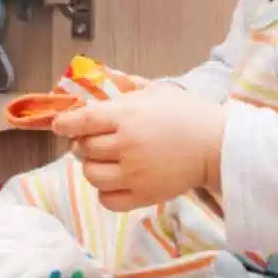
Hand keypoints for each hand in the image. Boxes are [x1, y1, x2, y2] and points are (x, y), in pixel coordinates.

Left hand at [50, 88, 226, 211]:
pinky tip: (115, 181)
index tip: (61, 126)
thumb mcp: (157, 90)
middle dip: (82, 144)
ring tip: (104, 160)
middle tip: (92, 141)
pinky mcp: (143, 195)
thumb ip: (126, 85)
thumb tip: (101, 76)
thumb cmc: (188, 113)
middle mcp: (125, 146)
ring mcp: (133, 174)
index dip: (65, 124)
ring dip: (92, 167)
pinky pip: (107, 200)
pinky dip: (105, 192)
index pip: (81, 122)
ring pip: (91, 175)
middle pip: (83, 149)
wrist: (216, 145)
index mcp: (126, 117)